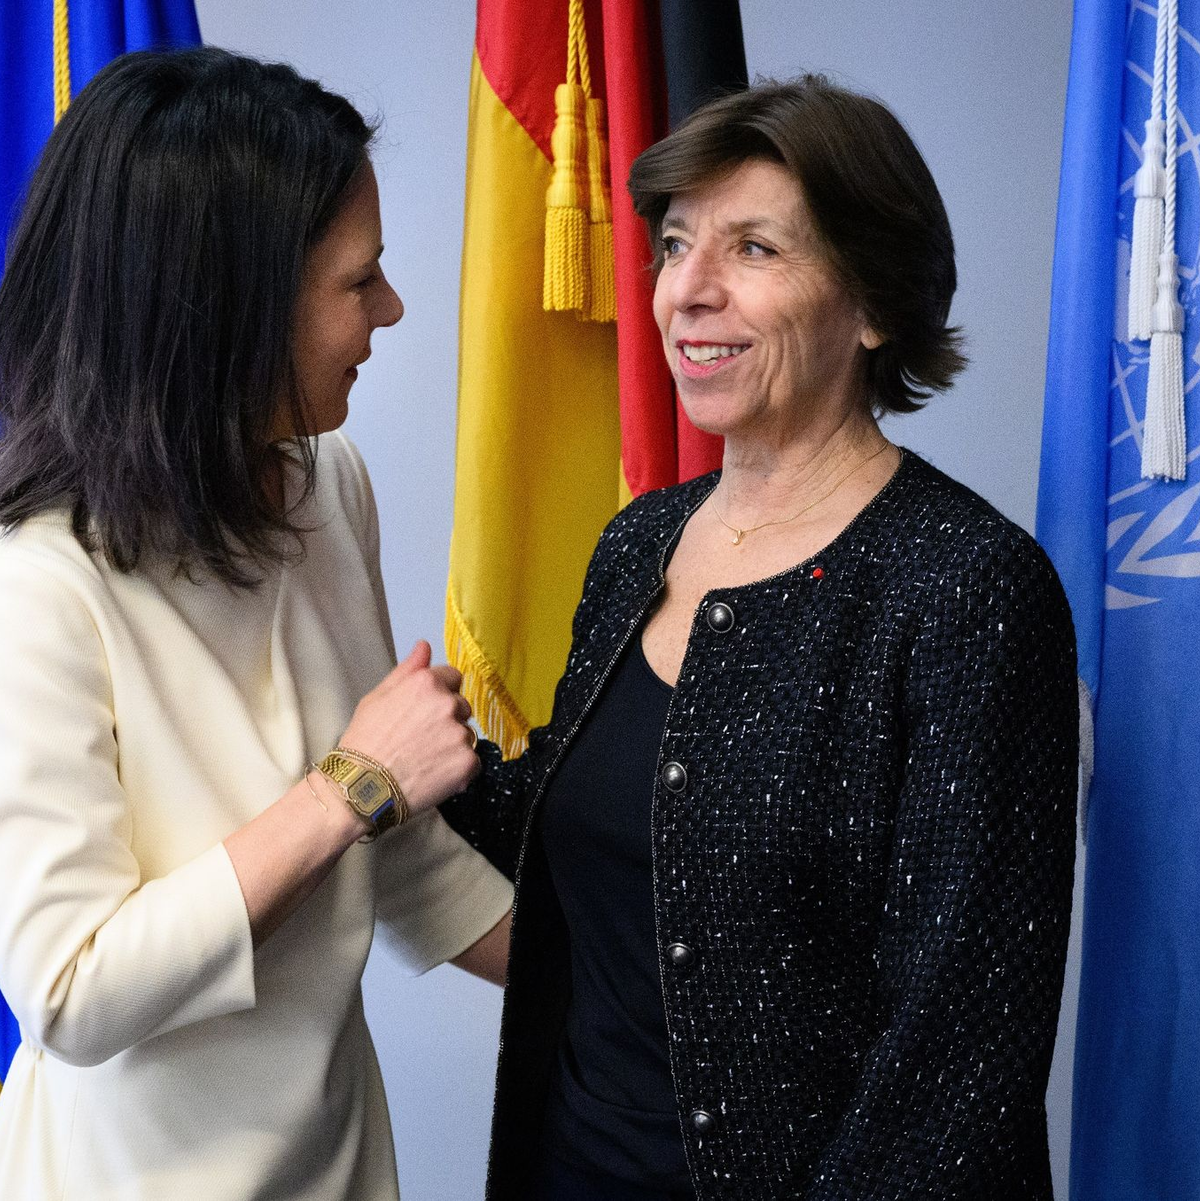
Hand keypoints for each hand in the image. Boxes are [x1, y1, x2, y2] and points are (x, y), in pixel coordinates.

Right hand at [339, 641, 479, 813]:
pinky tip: (434, 775)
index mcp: (427, 683)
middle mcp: (448, 704)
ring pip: (467, 734)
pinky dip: (458, 769)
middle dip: (447, 719)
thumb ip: (407, 670)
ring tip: (424, 760)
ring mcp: (460, 734)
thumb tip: (424, 646)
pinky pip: (472, 761)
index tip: (424, 712)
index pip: (453, 677)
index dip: (440, 694)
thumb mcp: (377, 697)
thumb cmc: (364, 741)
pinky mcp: (468, 762)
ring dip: (453, 744)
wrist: (361, 787)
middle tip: (420, 739)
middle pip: (461, 706)